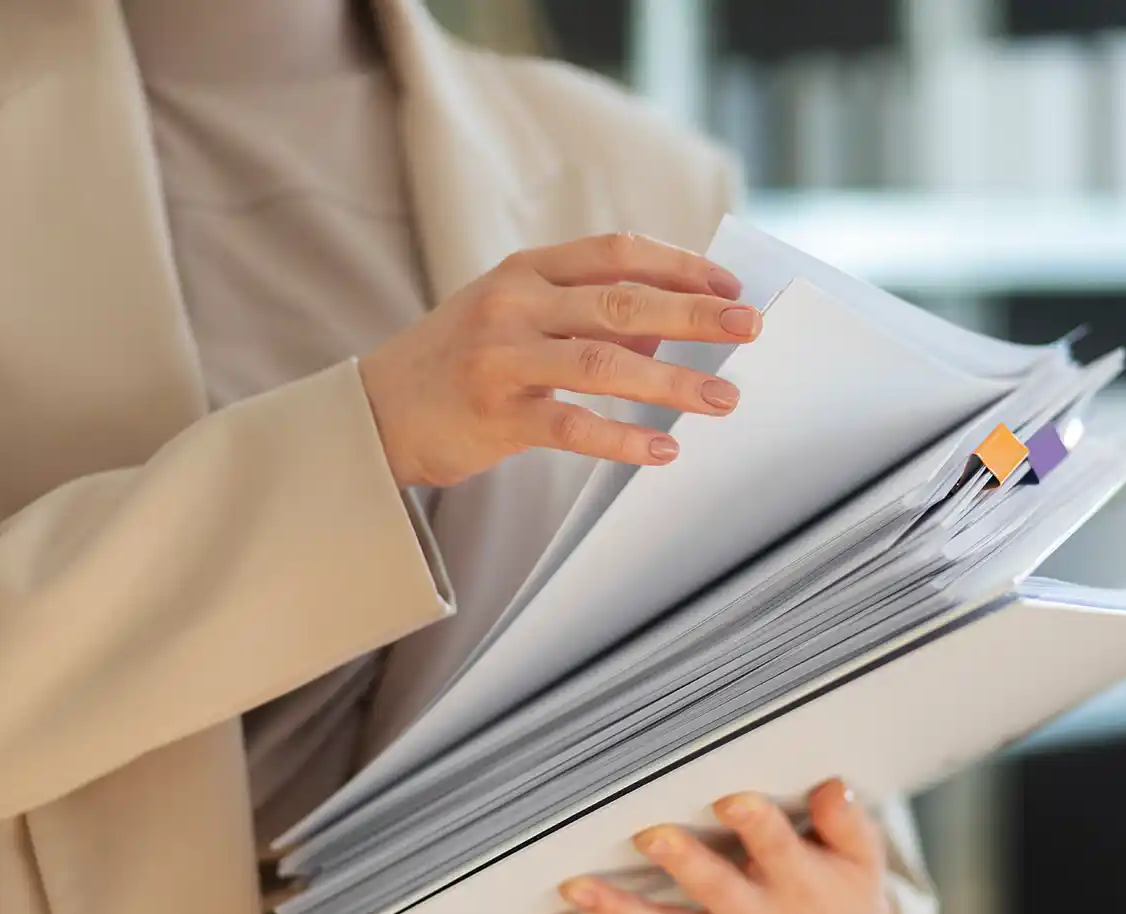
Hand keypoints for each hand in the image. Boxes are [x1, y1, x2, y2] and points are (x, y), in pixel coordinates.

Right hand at [358, 232, 760, 486]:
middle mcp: (514, 304)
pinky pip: (573, 426)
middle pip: (622, 301)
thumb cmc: (458, 361)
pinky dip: (624, 437)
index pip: (616, 252)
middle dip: (695, 314)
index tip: (729, 286)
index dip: (679, 266)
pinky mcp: (496, 414)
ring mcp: (502, 358)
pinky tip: (662, 449)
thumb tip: (670, 322)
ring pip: (605, 362)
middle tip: (748, 328)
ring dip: (672, 380)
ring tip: (722, 397)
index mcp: (525, 269)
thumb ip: (586, 313)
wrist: (377, 411)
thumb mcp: (516, 316)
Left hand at [537, 780, 897, 913]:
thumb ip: (845, 821)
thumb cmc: (847, 894)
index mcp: (800, 885)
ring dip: (616, 910)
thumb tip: (828, 786)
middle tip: (650, 835)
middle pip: (716, 891)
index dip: (757, 825)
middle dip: (683, 864)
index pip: (779, 850)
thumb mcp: (863, 859)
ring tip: (574, 888)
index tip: (733, 797)